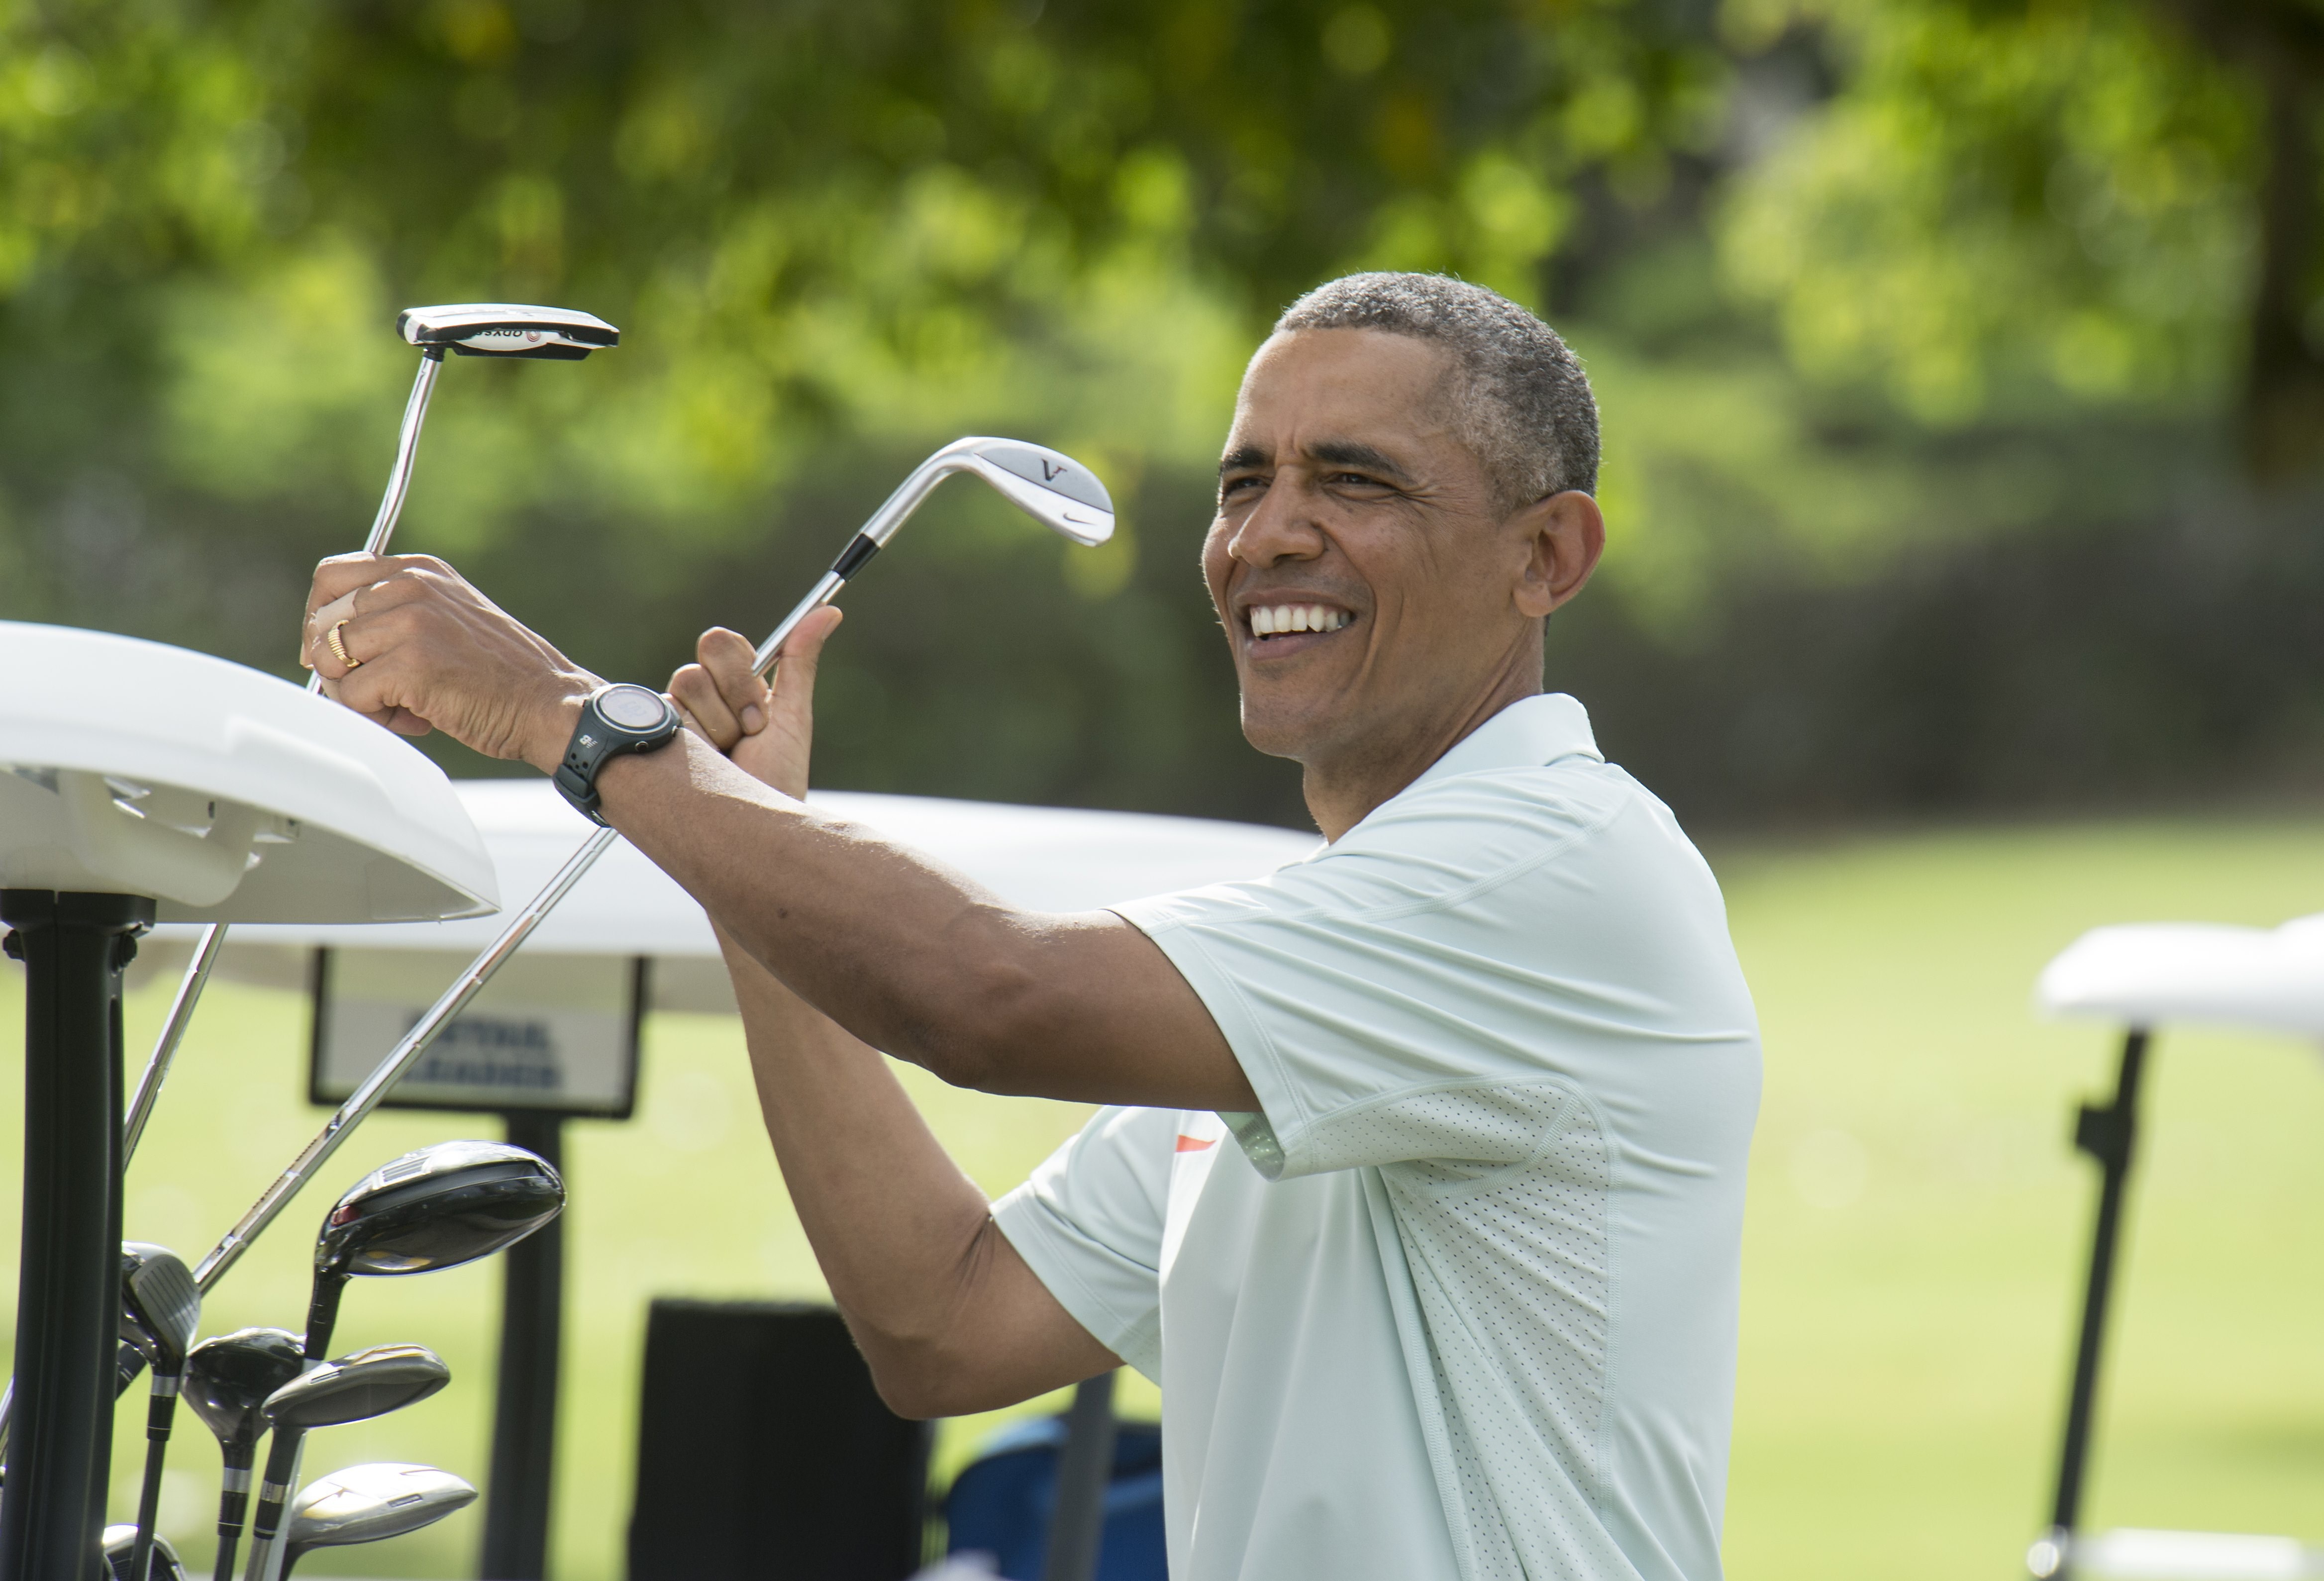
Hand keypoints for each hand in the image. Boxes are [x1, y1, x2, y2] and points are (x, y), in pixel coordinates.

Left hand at [300, 552, 600, 770]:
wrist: (550, 705)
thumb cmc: (503, 676)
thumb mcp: (450, 618)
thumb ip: (398, 612)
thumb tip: (327, 642)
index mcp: (420, 570)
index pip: (332, 576)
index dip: (319, 618)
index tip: (332, 652)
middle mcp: (411, 585)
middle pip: (322, 622)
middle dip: (337, 666)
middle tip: (378, 691)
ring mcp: (410, 621)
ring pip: (330, 660)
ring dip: (357, 695)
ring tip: (403, 706)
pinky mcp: (409, 663)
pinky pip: (351, 695)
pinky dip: (376, 717)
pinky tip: (418, 719)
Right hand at [666, 607, 841, 801]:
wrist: (748, 834)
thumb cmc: (775, 780)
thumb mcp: (792, 719)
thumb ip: (801, 662)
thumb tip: (830, 611)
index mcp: (736, 686)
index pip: (725, 643)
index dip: (743, 668)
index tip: (758, 710)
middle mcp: (703, 696)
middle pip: (709, 649)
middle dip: (737, 691)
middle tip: (750, 732)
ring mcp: (675, 714)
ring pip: (688, 679)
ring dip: (719, 725)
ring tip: (729, 758)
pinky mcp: (652, 735)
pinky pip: (666, 711)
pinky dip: (695, 740)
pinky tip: (704, 764)